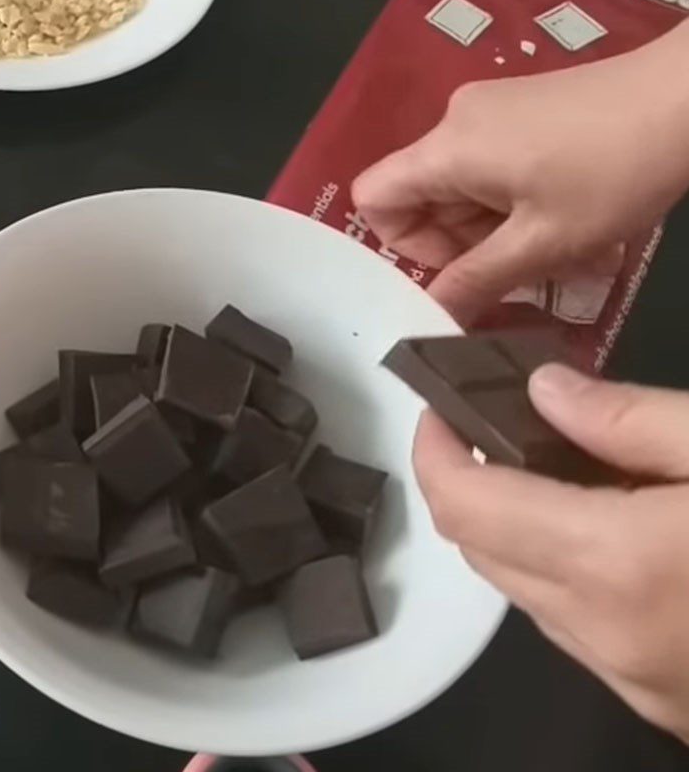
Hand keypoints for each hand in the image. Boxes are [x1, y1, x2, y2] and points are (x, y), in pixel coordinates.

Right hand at [353, 23, 688, 323]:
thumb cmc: (613, 171)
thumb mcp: (542, 241)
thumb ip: (476, 282)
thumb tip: (432, 318)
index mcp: (446, 150)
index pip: (371, 197)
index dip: (402, 245)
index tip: (458, 266)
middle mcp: (454, 125)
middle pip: (421, 200)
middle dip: (461, 247)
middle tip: (517, 270)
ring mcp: (488, 115)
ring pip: (460, 192)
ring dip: (493, 233)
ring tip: (551, 249)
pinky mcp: (517, 114)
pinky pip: (488, 172)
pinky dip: (511, 207)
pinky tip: (557, 221)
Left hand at [415, 364, 688, 741]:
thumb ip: (631, 417)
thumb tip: (544, 392)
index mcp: (618, 564)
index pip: (466, 505)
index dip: (433, 451)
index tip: (435, 406)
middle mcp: (604, 634)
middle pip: (478, 549)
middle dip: (462, 482)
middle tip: (485, 422)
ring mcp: (629, 678)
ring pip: (517, 589)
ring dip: (505, 524)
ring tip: (540, 462)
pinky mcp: (657, 698)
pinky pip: (566, 622)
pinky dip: (552, 565)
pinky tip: (597, 523)